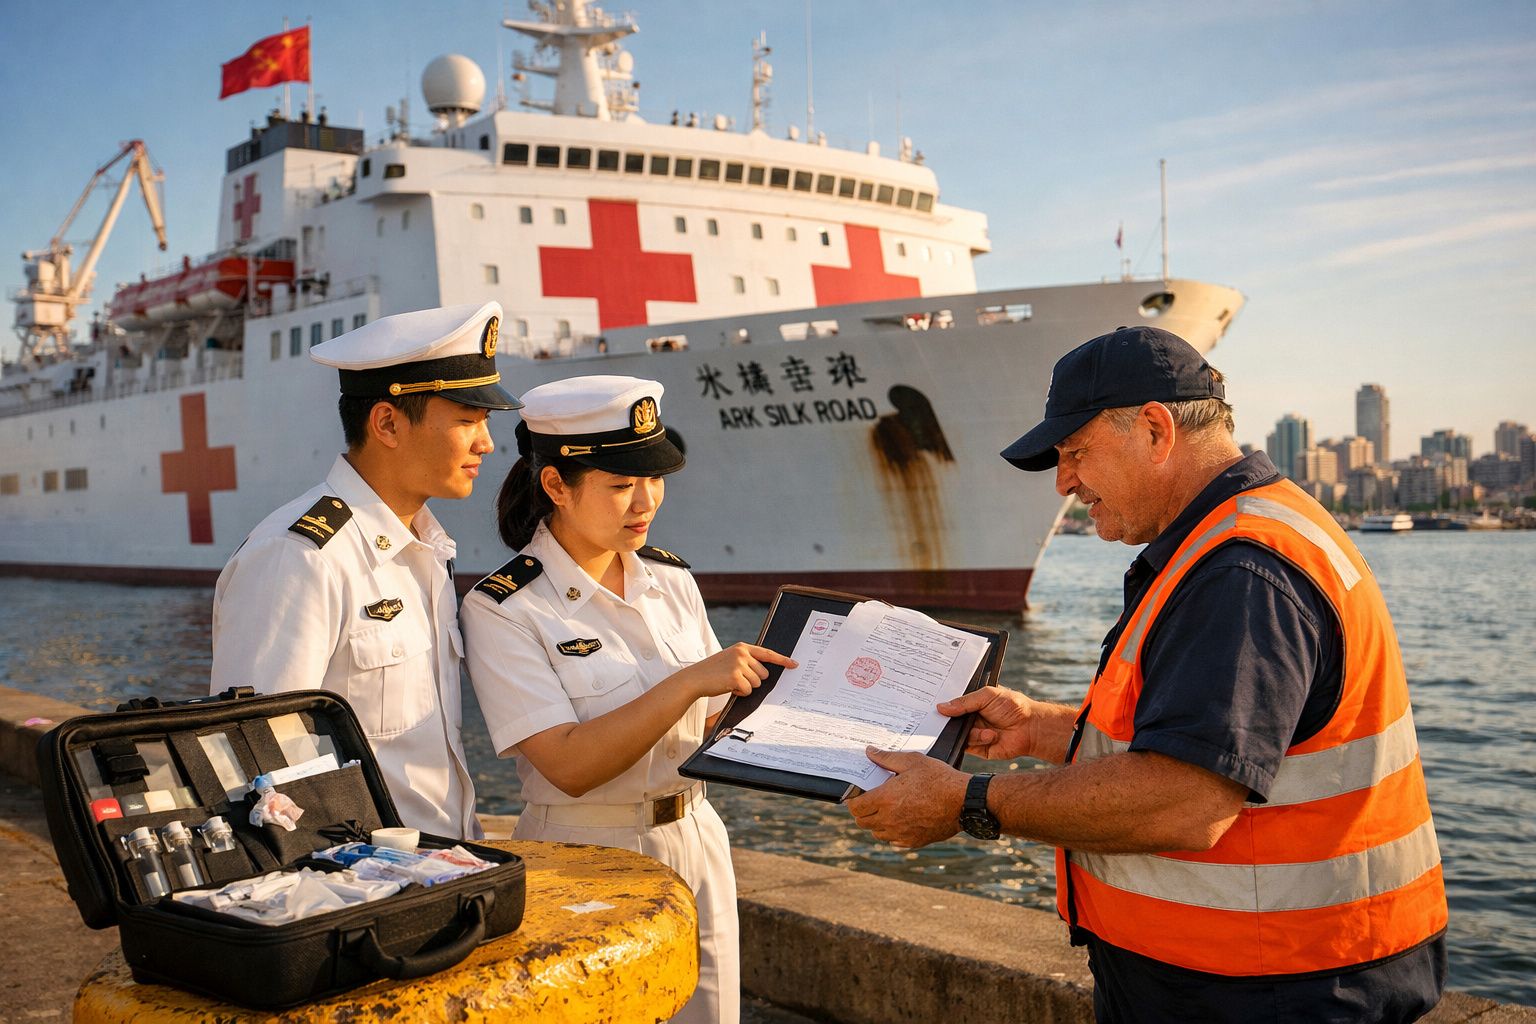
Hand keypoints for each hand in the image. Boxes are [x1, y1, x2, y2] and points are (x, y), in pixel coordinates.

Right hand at [676, 643, 795, 698]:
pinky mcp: (735, 677)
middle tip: (736, 678)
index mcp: (742, 647)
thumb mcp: (730, 659)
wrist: (695, 678)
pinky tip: (728, 687)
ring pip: (757, 683)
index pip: (767, 653)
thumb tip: (765, 673)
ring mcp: (738, 664)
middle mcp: (742, 653)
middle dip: (754, 680)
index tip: (794, 664)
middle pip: (764, 673)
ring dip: (746, 687)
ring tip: (730, 682)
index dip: (782, 660)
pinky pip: (748, 691)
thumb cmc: (713, 671)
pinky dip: (740, 693)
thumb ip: (746, 660)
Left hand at [845, 749, 967, 848]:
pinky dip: (893, 833)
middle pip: (862, 822)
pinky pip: (894, 841)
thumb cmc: (939, 778)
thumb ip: (887, 758)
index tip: (858, 796)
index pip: (855, 808)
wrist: (963, 801)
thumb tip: (870, 752)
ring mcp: (902, 833)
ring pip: (877, 833)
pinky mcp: (914, 841)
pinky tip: (901, 821)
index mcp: (885, 799)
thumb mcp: (913, 761)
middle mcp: (889, 820)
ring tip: (887, 810)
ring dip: (877, 823)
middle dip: (863, 812)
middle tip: (871, 801)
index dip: (853, 801)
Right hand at [939, 685, 1041, 760]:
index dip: (942, 705)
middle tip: (947, 718)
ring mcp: (973, 733)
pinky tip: (991, 736)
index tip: (933, 705)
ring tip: (989, 730)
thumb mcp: (987, 696)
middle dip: (948, 720)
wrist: (1031, 727)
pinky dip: (977, 740)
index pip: (951, 704)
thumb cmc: (1013, 706)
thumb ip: (964, 701)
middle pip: (950, 721)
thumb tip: (941, 707)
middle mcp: (970, 719)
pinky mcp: (977, 748)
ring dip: (972, 732)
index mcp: (971, 704)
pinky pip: (967, 745)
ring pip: (957, 734)